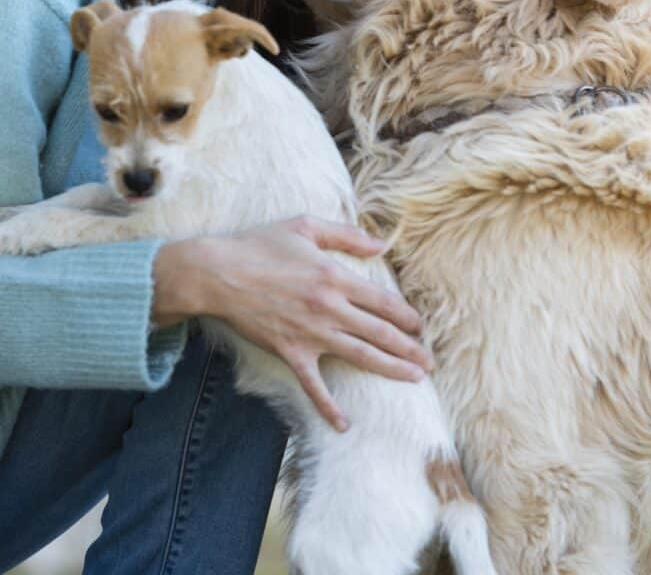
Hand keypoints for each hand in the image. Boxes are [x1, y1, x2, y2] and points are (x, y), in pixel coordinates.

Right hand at [152, 215, 432, 430]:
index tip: (422, 326)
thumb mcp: (305, 226)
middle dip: (410, 348)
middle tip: (430, 361)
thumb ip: (346, 235)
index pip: (384, 302)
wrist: (218, 273)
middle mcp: (330, 308)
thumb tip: (381, 244)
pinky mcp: (290, 352)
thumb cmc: (260, 244)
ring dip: (392, 368)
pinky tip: (344, 425)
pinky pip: (314, 385)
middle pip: (381, 332)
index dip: (407, 315)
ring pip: (361, 355)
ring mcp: (311, 334)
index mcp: (335, 276)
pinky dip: (329, 407)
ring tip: (415, 378)